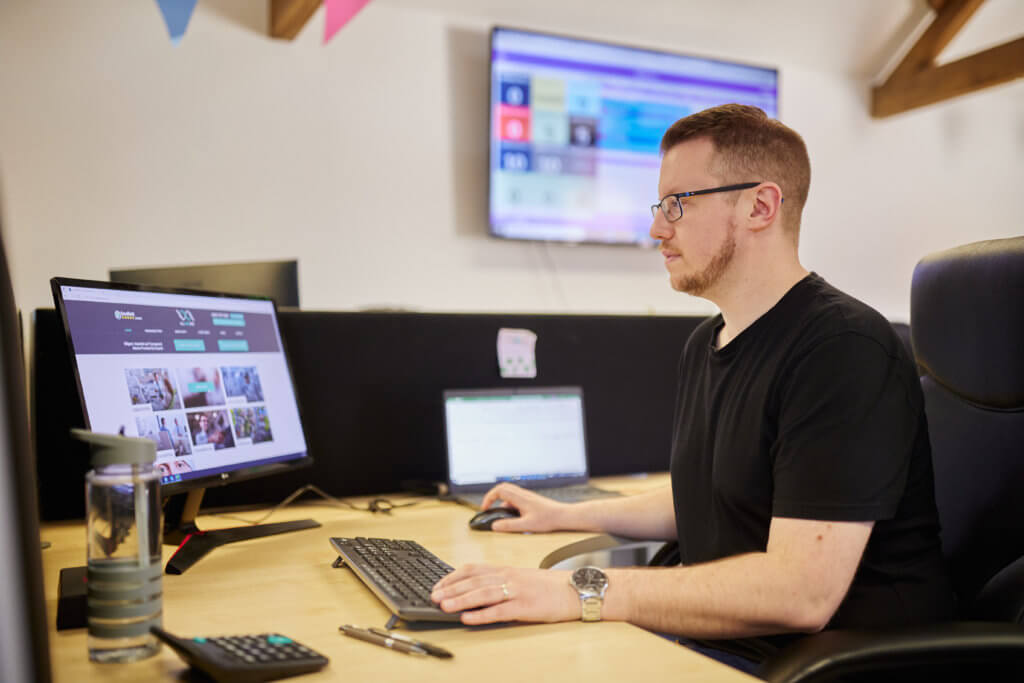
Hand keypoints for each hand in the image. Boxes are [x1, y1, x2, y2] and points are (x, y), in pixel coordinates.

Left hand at [431, 564, 577, 624]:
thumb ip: (499, 580)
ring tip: (444, 606)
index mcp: (506, 569)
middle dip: (451, 589)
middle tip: (433, 596)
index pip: (473, 569)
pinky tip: (468, 618)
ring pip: (483, 593)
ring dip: (461, 600)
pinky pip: (499, 610)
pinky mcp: (525, 606)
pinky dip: (481, 614)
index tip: (438, 585)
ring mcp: (517, 591)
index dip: (452, 576)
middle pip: (474, 581)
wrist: (574, 589)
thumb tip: (474, 589)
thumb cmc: (547, 586)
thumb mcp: (520, 577)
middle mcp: (508, 577)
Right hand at [478, 483, 572, 532]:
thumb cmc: (548, 519)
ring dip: (501, 501)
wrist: (563, 515)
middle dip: (492, 496)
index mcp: (520, 498)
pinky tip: (513, 516)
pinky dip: (509, 504)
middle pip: (502, 488)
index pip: (499, 490)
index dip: (489, 498)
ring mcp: (527, 496)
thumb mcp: (526, 525)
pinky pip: (515, 497)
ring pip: (509, 492)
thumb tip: (495, 526)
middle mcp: (522, 494)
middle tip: (488, 507)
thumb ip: (509, 525)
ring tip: (500, 514)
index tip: (485, 508)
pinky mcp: (530, 500)